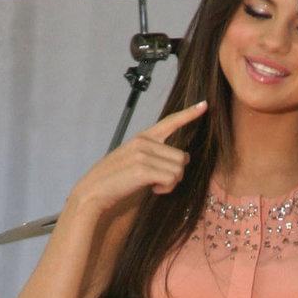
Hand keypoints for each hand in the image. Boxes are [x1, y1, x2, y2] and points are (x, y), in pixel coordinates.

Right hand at [67, 100, 207, 216]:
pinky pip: (171, 179)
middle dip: (176, 173)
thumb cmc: (115, 180)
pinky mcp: (143, 170)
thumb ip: (156, 155)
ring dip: (171, 183)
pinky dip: (166, 189)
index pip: (169, 122)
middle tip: (160, 182)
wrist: (93, 192)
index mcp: (142, 138)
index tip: (204, 105)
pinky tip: (153, 190)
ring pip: (178, 169)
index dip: (188, 114)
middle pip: (181, 157)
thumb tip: (184, 159)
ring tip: (154, 186)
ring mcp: (143, 155)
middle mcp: (144, 142)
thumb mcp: (134, 160)